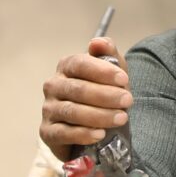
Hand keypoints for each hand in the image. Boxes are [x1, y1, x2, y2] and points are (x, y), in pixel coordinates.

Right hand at [40, 35, 130, 158]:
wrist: (92, 125)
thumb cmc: (102, 93)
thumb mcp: (110, 72)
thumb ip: (107, 54)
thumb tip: (98, 42)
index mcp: (66, 66)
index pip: (80, 64)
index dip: (102, 71)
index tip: (124, 79)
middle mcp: (53, 86)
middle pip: (78, 89)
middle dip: (106, 95)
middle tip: (128, 100)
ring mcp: (48, 109)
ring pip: (71, 111)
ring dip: (99, 115)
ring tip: (121, 118)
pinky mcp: (47, 132)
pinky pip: (63, 133)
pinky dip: (82, 134)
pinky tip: (99, 134)